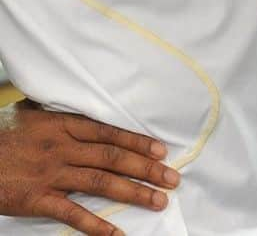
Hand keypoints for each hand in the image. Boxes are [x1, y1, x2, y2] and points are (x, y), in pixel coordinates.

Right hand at [0, 100, 179, 234]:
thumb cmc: (1, 133)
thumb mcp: (31, 112)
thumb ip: (58, 109)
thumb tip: (77, 100)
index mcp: (64, 124)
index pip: (110, 133)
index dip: (138, 142)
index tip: (162, 151)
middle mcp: (63, 147)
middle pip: (113, 157)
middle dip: (146, 168)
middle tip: (173, 178)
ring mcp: (51, 174)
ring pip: (101, 183)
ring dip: (133, 192)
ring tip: (158, 200)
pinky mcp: (36, 199)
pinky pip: (71, 213)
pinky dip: (95, 225)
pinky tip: (116, 233)